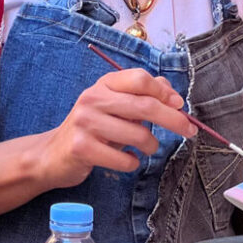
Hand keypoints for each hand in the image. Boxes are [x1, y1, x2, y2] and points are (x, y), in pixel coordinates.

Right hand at [37, 68, 196, 189]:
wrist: (53, 154)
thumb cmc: (92, 129)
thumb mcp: (114, 105)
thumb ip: (141, 96)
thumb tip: (173, 94)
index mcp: (104, 84)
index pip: (139, 79)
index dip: (164, 92)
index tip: (179, 105)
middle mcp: (93, 98)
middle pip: (144, 106)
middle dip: (173, 120)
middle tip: (189, 131)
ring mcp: (85, 122)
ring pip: (137, 135)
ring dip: (151, 146)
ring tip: (148, 148)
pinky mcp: (81, 148)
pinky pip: (123, 159)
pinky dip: (132, 163)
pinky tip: (127, 160)